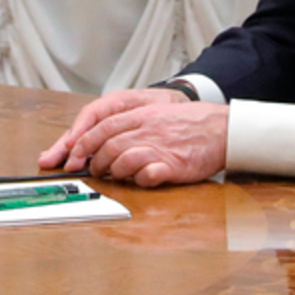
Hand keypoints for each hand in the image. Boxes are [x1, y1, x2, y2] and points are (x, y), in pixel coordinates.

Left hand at [38, 88, 228, 187]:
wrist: (223, 129)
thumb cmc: (190, 125)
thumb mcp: (158, 115)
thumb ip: (133, 125)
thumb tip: (104, 141)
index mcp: (143, 115)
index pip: (103, 126)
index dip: (83, 142)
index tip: (71, 156)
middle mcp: (149, 129)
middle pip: (109, 144)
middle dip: (94, 161)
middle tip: (92, 171)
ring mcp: (161, 147)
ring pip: (124, 159)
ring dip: (113, 171)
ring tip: (115, 176)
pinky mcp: (174, 165)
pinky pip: (149, 175)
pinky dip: (139, 180)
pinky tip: (140, 179)